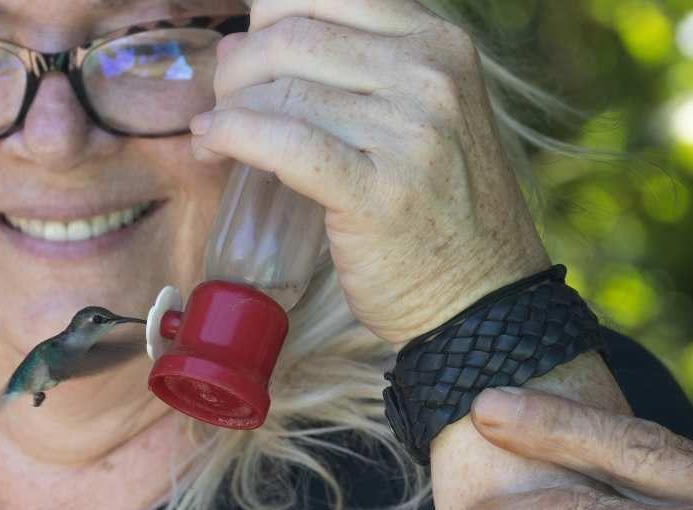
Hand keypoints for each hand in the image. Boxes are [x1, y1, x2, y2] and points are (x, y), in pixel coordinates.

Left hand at [190, 0, 551, 345]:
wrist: (480, 298)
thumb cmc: (436, 208)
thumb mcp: (417, 113)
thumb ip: (348, 72)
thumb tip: (239, 47)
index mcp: (438, 42)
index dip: (268, 17)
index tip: (247, 58)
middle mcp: (430, 75)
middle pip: (294, 37)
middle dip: (237, 67)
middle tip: (221, 103)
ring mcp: (409, 131)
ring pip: (281, 92)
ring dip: (226, 110)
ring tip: (213, 138)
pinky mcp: (377, 190)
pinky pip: (282, 142)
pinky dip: (230, 137)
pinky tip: (212, 148)